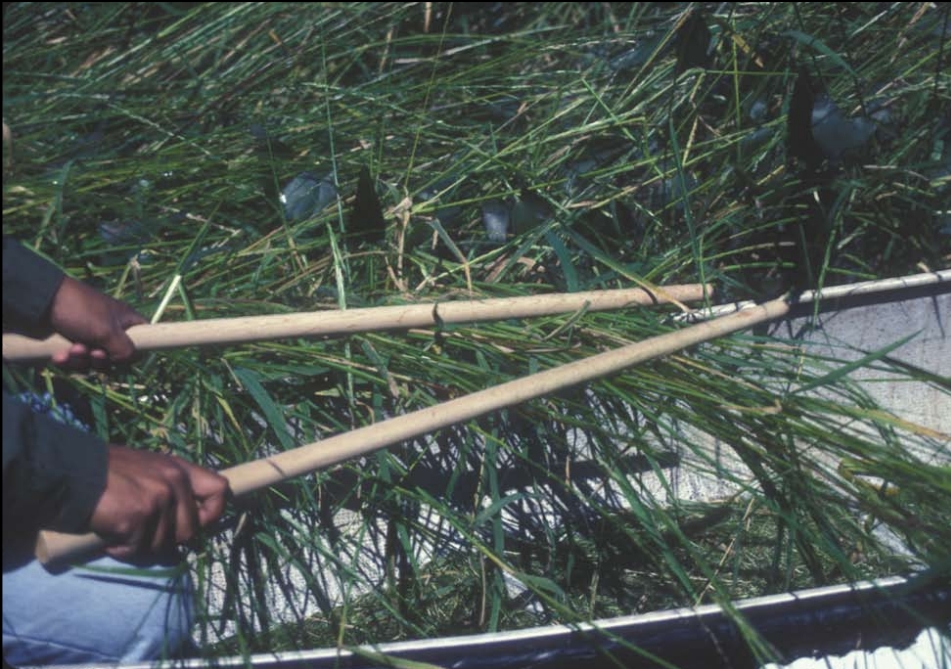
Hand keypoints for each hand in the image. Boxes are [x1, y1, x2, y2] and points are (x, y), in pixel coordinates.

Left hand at [48, 276, 146, 368]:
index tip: (121, 355)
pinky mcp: (71, 342)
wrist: (41, 301)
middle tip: (91, 352)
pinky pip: (76, 360)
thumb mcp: (108, 331)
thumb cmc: (81, 311)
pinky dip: (68, 361)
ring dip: (82, 361)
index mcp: (125, 321)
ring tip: (71, 350)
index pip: (141, 339)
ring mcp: (90, 336)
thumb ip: (125, 350)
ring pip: (93, 361)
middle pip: (115, 356)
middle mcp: (110, 329)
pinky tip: (59, 356)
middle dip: (100, 359)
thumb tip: (128, 360)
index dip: (133, 352)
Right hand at [89, 445, 229, 559]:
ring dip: (140, 545)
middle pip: (190, 530)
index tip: (199, 524)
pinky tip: (109, 536)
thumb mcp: (148, 468)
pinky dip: (121, 549)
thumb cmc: (106, 472)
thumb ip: (170, 487)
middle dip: (167, 539)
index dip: (213, 512)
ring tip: (120, 529)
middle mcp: (174, 482)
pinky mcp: (139, 519)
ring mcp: (158, 500)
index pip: (220, 489)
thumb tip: (188, 520)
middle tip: (142, 533)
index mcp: (179, 469)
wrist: (71, 472)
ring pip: (163, 545)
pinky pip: (138, 549)